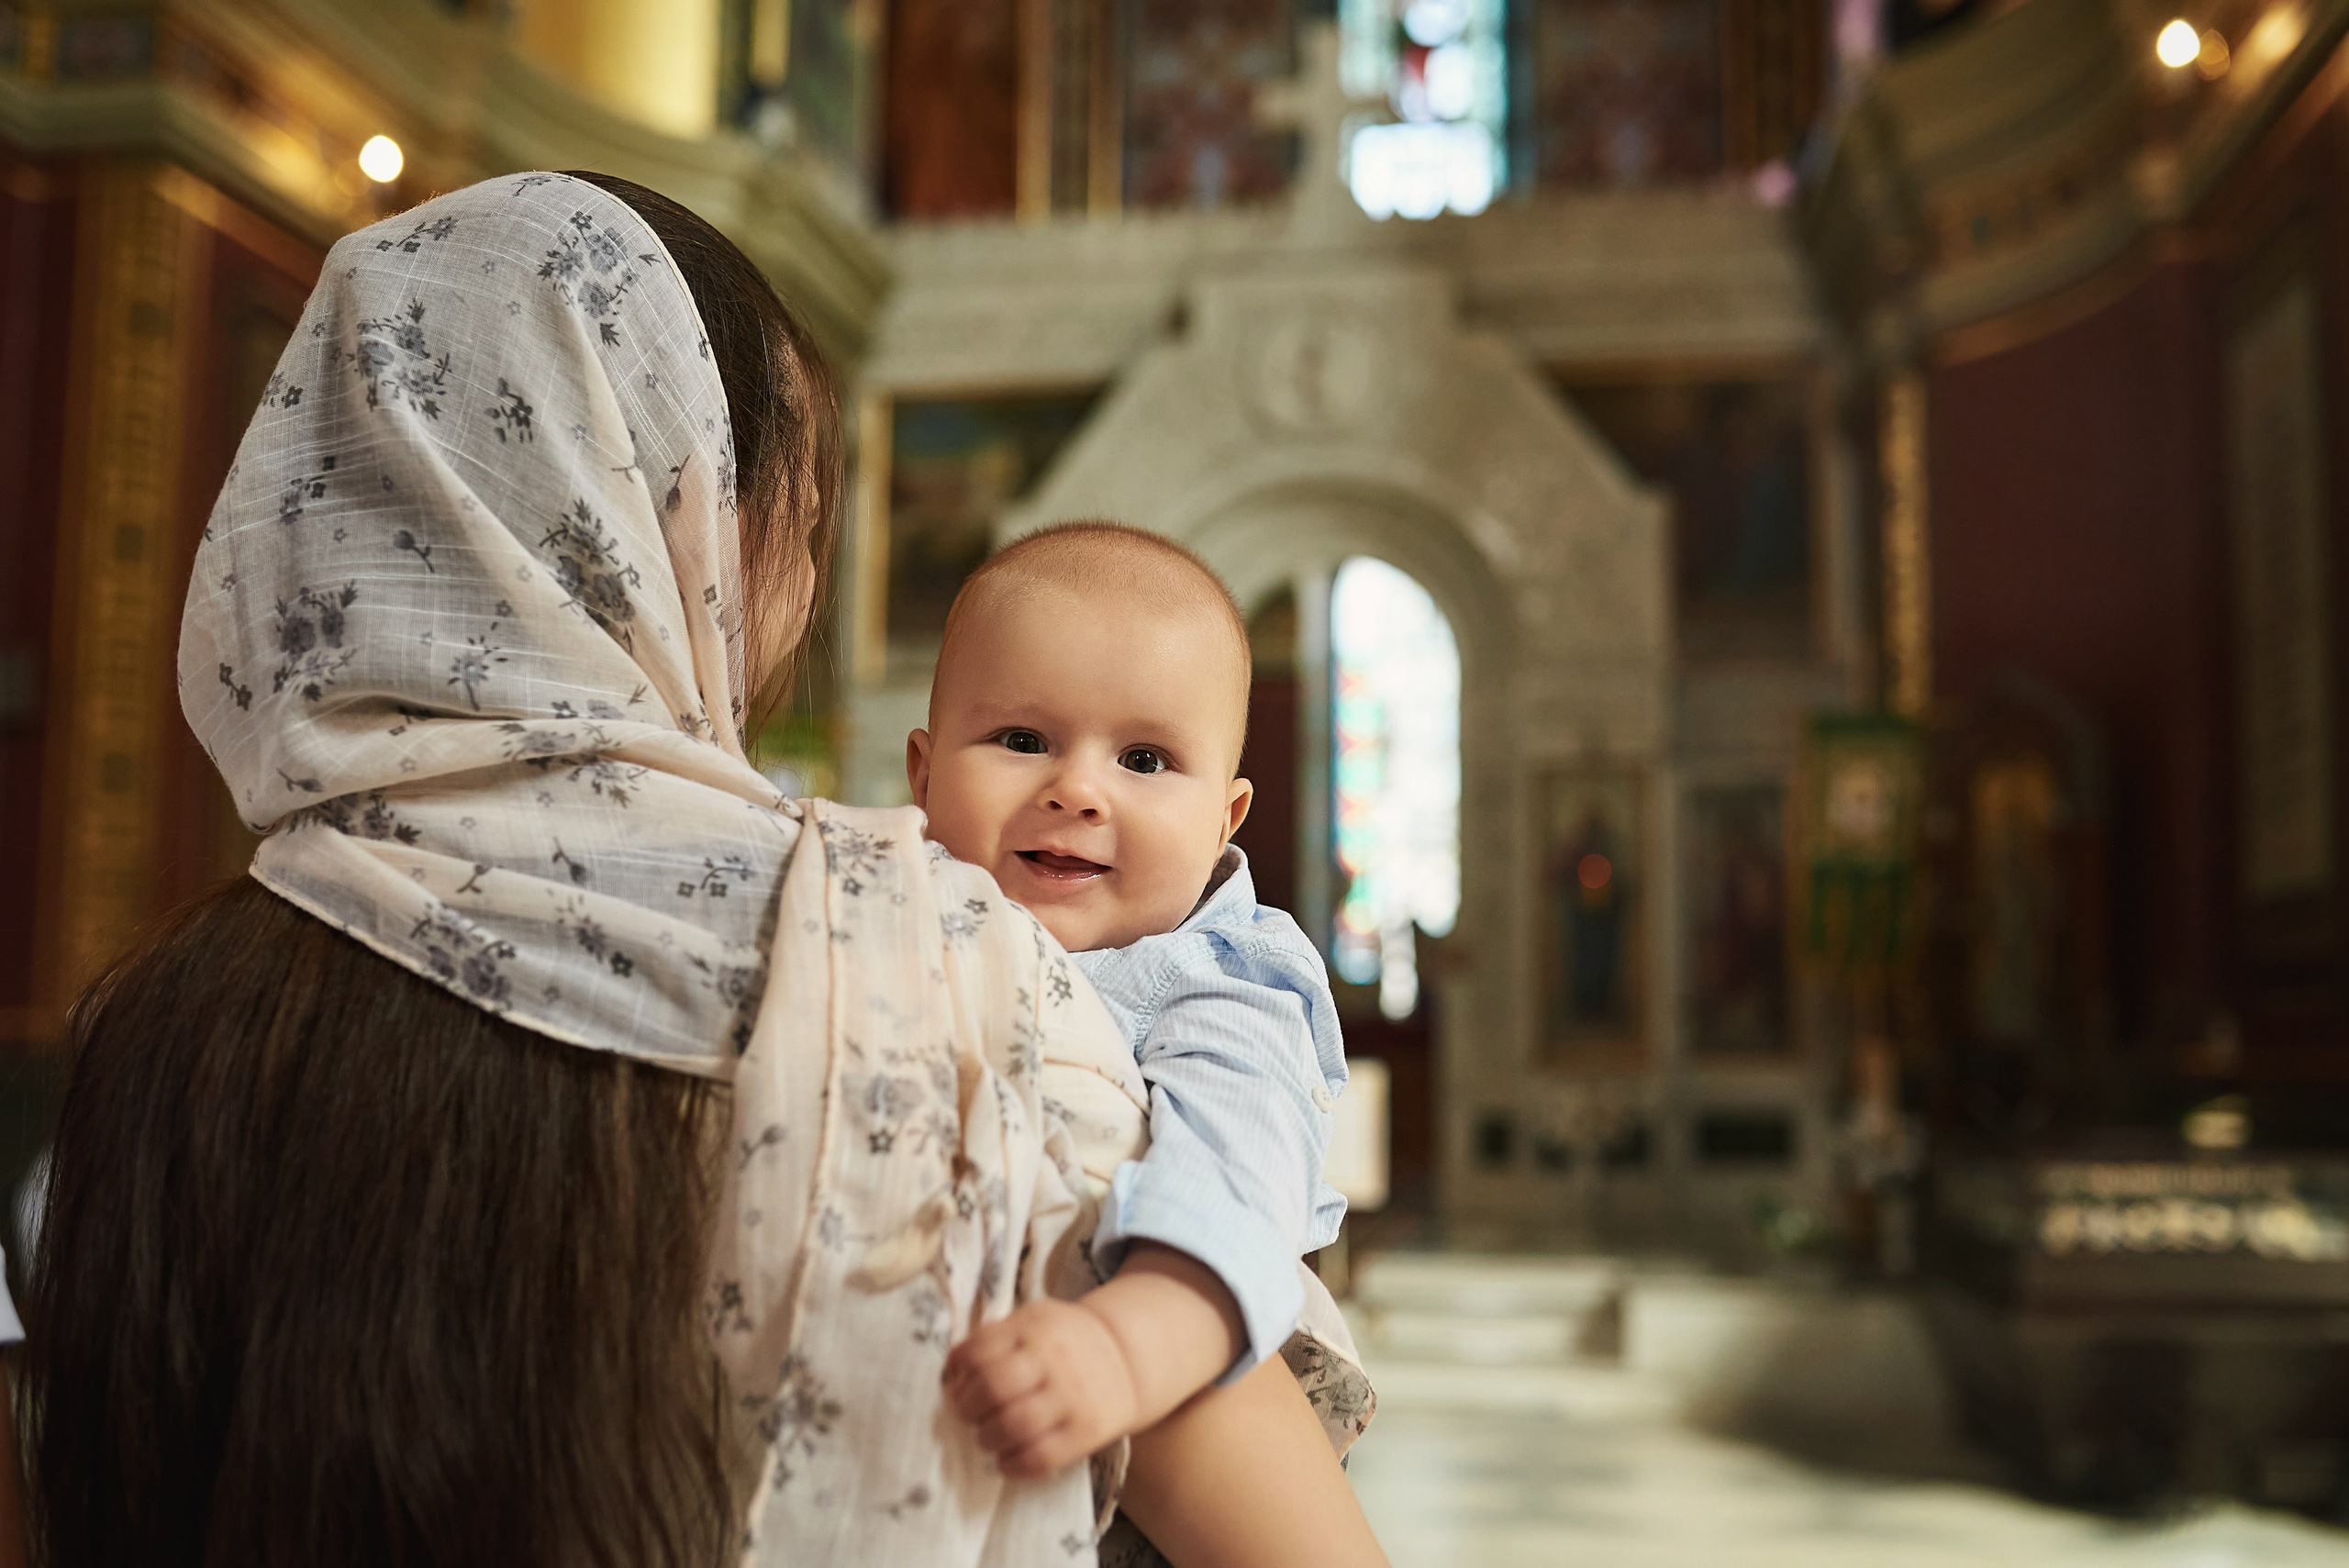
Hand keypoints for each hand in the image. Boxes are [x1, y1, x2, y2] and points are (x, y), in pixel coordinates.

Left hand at [943, 1298, 1141, 1477]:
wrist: (1128, 1356)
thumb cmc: (1065, 1341)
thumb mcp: (1033, 1321)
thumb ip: (993, 1339)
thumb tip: (952, 1373)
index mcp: (1034, 1326)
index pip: (979, 1350)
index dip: (959, 1374)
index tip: (960, 1386)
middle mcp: (1054, 1358)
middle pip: (994, 1388)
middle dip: (969, 1409)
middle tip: (970, 1415)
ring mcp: (1073, 1395)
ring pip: (1014, 1426)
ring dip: (988, 1438)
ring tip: (988, 1438)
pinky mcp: (1087, 1431)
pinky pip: (1041, 1458)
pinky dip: (1013, 1466)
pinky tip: (1007, 1461)